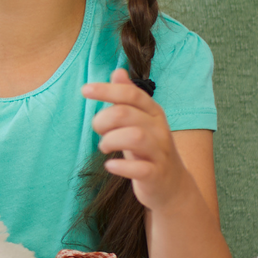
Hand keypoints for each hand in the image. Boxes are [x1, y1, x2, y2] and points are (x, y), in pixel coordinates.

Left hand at [83, 68, 194, 211]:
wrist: (172, 185)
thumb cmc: (149, 149)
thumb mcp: (140, 121)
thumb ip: (128, 98)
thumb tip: (118, 71)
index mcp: (154, 113)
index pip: (131, 94)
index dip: (107, 90)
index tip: (85, 90)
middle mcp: (159, 129)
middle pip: (126, 113)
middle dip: (103, 120)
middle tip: (98, 131)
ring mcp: (160, 152)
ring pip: (135, 136)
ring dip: (110, 140)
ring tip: (104, 147)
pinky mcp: (156, 174)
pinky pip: (139, 168)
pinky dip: (120, 166)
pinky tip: (110, 166)